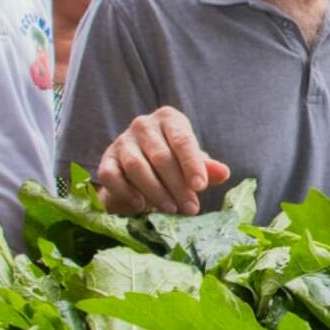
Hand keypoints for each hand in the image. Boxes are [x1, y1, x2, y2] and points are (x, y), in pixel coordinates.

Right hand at [95, 107, 229, 215]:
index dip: (192, 165)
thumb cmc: (174, 162)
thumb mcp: (193, 163)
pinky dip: (126, 192)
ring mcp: (122, 142)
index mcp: (169, 119)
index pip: (182, 141)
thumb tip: (223, 173)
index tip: (200, 187)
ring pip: (136, 166)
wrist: (139, 172)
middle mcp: (143, 125)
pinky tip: (141, 206)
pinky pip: (112, 176)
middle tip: (190, 208)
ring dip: (155, 191)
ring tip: (171, 209)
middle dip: (177, 185)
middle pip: (160, 156)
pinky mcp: (106, 160)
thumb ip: (206, 168)